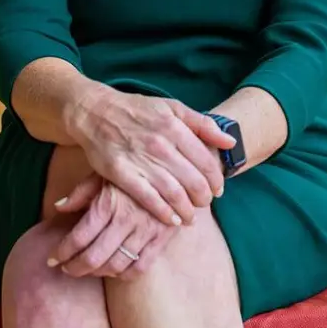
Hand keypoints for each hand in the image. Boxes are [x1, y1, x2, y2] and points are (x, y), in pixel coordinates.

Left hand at [48, 173, 181, 280]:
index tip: (52, 259)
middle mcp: (127, 219)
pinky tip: (114, 270)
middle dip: (75, 268)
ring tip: (87, 269)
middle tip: (65, 269)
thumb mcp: (104, 172)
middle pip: (94, 257)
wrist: (171, 163)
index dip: (62, 252)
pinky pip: (140, 267)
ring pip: (116, 266)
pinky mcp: (162, 237)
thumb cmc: (131, 167)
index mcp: (109, 202)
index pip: (78, 238)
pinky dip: (124, 274)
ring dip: (97, 273)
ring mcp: (146, 230)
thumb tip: (58, 207)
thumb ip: (81, 192)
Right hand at [67, 89, 234, 226]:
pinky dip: (164, 213)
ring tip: (191, 217)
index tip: (218, 189)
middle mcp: (160, 144)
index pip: (206, 161)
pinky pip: (149, 199)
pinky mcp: (122, 173)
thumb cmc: (137, 110)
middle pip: (193, 180)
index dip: (216, 179)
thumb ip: (202, 123)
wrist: (96, 112)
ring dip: (187, 210)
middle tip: (205, 203)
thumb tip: (230, 142)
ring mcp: (141, 159)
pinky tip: (172, 220)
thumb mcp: (172, 107)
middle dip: (204, 197)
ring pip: (174, 193)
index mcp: (174, 126)